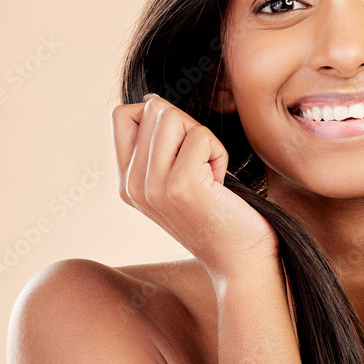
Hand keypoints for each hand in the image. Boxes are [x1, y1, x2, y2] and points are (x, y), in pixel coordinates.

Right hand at [111, 94, 279, 284]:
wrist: (240, 262)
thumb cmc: (220, 216)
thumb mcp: (176, 181)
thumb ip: (157, 147)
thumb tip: (150, 100)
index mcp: (127, 183)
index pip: (122, 115)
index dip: (159, 118)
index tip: (182, 152)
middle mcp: (132, 185)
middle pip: (152, 109)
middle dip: (187, 127)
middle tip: (202, 169)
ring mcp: (153, 186)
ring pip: (172, 116)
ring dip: (202, 140)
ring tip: (209, 176)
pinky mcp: (181, 185)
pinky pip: (199, 136)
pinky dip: (219, 154)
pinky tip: (220, 185)